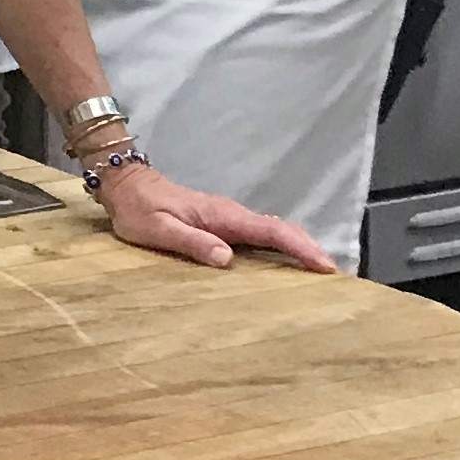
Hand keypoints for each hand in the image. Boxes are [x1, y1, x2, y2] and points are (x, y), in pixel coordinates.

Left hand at [93, 161, 334, 272]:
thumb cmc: (139, 209)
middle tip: (335, 275)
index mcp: (223, 216)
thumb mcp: (159, 230)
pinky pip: (260, 236)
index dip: (301, 248)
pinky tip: (285, 265)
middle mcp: (232, 215)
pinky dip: (280, 247)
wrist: (125, 184)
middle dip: (310, 250)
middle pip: (281, 231)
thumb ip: (192, 243)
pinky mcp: (223, 223)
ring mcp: (229, 217)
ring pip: (273, 233)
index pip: (272, 232)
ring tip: (319, 275)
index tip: (325, 266)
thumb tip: (227, 258)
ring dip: (298, 249)